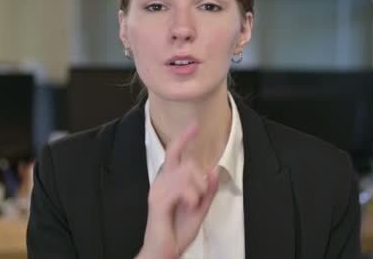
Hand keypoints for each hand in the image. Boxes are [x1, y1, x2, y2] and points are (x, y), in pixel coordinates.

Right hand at [137, 125, 219, 258]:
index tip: (194, 125)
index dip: (184, 137)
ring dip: (197, 190)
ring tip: (194, 204)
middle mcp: (161, 182)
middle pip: (187, 164)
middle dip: (201, 179)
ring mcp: (157, 191)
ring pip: (185, 174)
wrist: (165, 251)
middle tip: (199, 198)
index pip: (175, 152)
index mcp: (169, 181)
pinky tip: (190, 204)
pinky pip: (179, 188)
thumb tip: (214, 169)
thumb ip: (208, 190)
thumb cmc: (178, 230)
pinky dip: (190, 196)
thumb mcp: (200, 208)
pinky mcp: (158, 202)